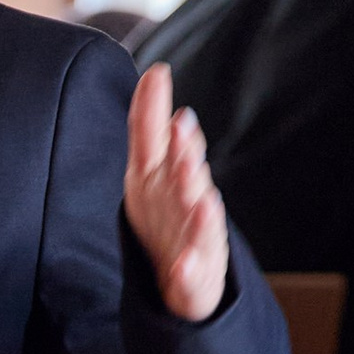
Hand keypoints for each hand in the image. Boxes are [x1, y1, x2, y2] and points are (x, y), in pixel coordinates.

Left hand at [124, 62, 230, 324]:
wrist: (185, 279)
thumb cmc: (168, 217)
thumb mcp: (150, 171)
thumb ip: (150, 126)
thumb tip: (154, 76)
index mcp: (169, 177)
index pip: (159, 140)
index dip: (154, 109)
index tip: (157, 73)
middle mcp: (187, 203)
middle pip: (186, 176)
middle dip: (186, 154)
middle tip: (183, 128)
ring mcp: (195, 239)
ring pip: (199, 221)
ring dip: (200, 208)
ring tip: (203, 197)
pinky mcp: (195, 275)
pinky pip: (191, 273)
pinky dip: (189, 269)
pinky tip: (184, 264)